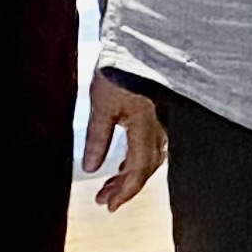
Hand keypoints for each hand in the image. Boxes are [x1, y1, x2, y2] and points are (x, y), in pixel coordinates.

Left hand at [80, 73, 165, 210]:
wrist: (138, 45)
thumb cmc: (120, 72)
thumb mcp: (101, 106)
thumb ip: (97, 139)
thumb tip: (90, 167)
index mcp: (146, 130)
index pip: (138, 171)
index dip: (124, 192)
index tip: (108, 206)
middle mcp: (159, 130)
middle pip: (146, 169)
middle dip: (125, 187)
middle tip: (105, 200)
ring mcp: (162, 123)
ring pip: (149, 158)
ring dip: (129, 174)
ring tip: (109, 185)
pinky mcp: (159, 115)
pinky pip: (151, 145)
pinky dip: (136, 159)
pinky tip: (122, 162)